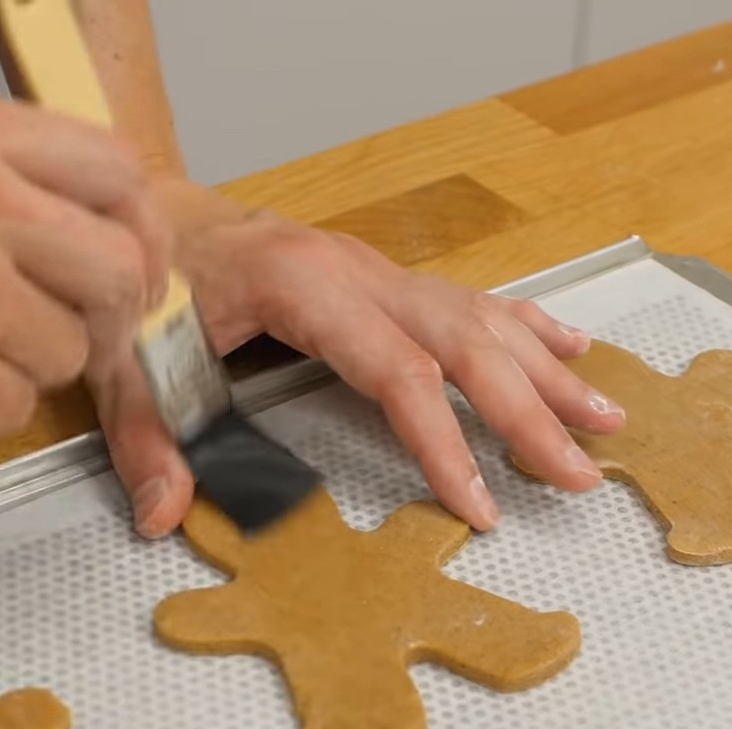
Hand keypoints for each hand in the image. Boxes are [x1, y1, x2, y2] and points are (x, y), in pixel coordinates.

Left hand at [90, 178, 624, 537]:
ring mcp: (373, 269)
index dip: (445, 443)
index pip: (396, 373)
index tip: (481, 504)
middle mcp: (355, 271)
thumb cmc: (143, 280)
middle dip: (528, 412)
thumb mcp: (125, 357)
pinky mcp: (377, 275)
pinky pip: (465, 298)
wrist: (143, 209)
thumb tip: (163, 515)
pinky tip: (568, 347)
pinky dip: (524, 325)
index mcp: (303, 287)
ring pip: (481, 317)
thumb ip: (145, 438)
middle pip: (464, 344)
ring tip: (605, 417)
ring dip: (547, 370)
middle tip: (577, 473)